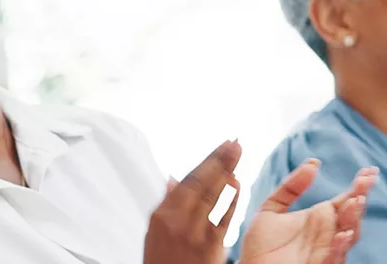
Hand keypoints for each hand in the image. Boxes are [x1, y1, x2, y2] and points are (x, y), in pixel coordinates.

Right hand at [144, 140, 241, 263]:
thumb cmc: (161, 261)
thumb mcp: (155, 232)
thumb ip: (168, 204)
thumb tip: (174, 179)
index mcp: (161, 215)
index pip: (187, 180)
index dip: (207, 161)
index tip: (222, 145)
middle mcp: (176, 220)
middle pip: (201, 183)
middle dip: (220, 160)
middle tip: (236, 142)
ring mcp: (194, 233)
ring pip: (212, 197)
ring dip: (226, 173)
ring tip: (238, 154)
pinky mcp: (210, 248)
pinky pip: (223, 219)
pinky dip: (231, 201)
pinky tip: (238, 185)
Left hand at [239, 160, 377, 263]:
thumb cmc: (262, 245)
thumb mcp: (271, 208)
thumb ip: (290, 187)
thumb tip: (314, 163)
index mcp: (319, 218)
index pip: (344, 200)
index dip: (358, 186)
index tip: (368, 171)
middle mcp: (327, 234)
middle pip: (350, 215)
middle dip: (359, 198)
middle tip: (366, 180)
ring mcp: (326, 250)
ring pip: (348, 235)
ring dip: (353, 218)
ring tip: (355, 200)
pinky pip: (334, 257)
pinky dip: (339, 246)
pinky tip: (342, 233)